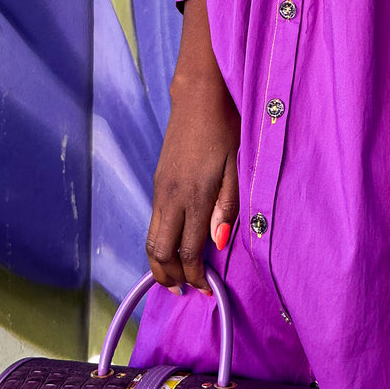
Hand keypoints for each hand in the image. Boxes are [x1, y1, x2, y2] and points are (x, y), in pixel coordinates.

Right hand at [145, 0, 239, 293]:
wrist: (199, 94)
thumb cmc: (227, 127)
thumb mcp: (237, 165)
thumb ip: (227, 206)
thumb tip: (217, 244)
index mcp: (194, 195)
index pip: (188, 251)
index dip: (196, 277)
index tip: (207, 293)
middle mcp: (171, 195)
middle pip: (159, 251)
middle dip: (169, 277)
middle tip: (183, 293)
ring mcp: (161, 187)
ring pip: (152, 237)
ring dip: (161, 261)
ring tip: (176, 278)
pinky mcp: (159, 179)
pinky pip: (155, 220)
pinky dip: (161, 240)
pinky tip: (175, 245)